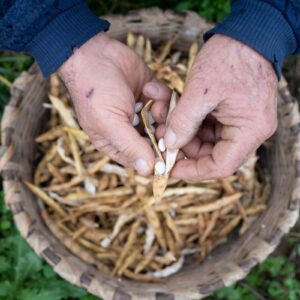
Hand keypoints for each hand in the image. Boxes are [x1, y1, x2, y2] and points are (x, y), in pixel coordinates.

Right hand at [58, 33, 168, 174]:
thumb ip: (130, 147)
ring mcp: (143, 112)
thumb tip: (149, 171)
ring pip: (166, 123)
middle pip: (157, 143)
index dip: (158, 160)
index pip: (142, 160)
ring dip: (163, 113)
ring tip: (153, 102)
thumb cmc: (94, 91)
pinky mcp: (151, 95)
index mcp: (116, 143)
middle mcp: (131, 130)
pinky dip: (163, 95)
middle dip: (163, 135)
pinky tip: (150, 87)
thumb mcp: (109, 123)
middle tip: (161, 125)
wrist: (93, 53)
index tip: (170, 154)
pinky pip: (168, 102)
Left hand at [151, 34, 277, 179]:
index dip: (193, 171)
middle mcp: (248, 131)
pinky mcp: (231, 113)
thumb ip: (184, 121)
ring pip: (205, 140)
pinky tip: (173, 108)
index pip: (221, 166)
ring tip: (163, 115)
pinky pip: (206, 126)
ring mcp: (240, 122)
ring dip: (182, 131)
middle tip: (161, 135)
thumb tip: (169, 144)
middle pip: (211, 154)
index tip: (170, 167)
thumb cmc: (230, 57)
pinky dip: (189, 120)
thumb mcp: (201, 91)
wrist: (245, 34)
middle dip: (182, 146)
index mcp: (249, 130)